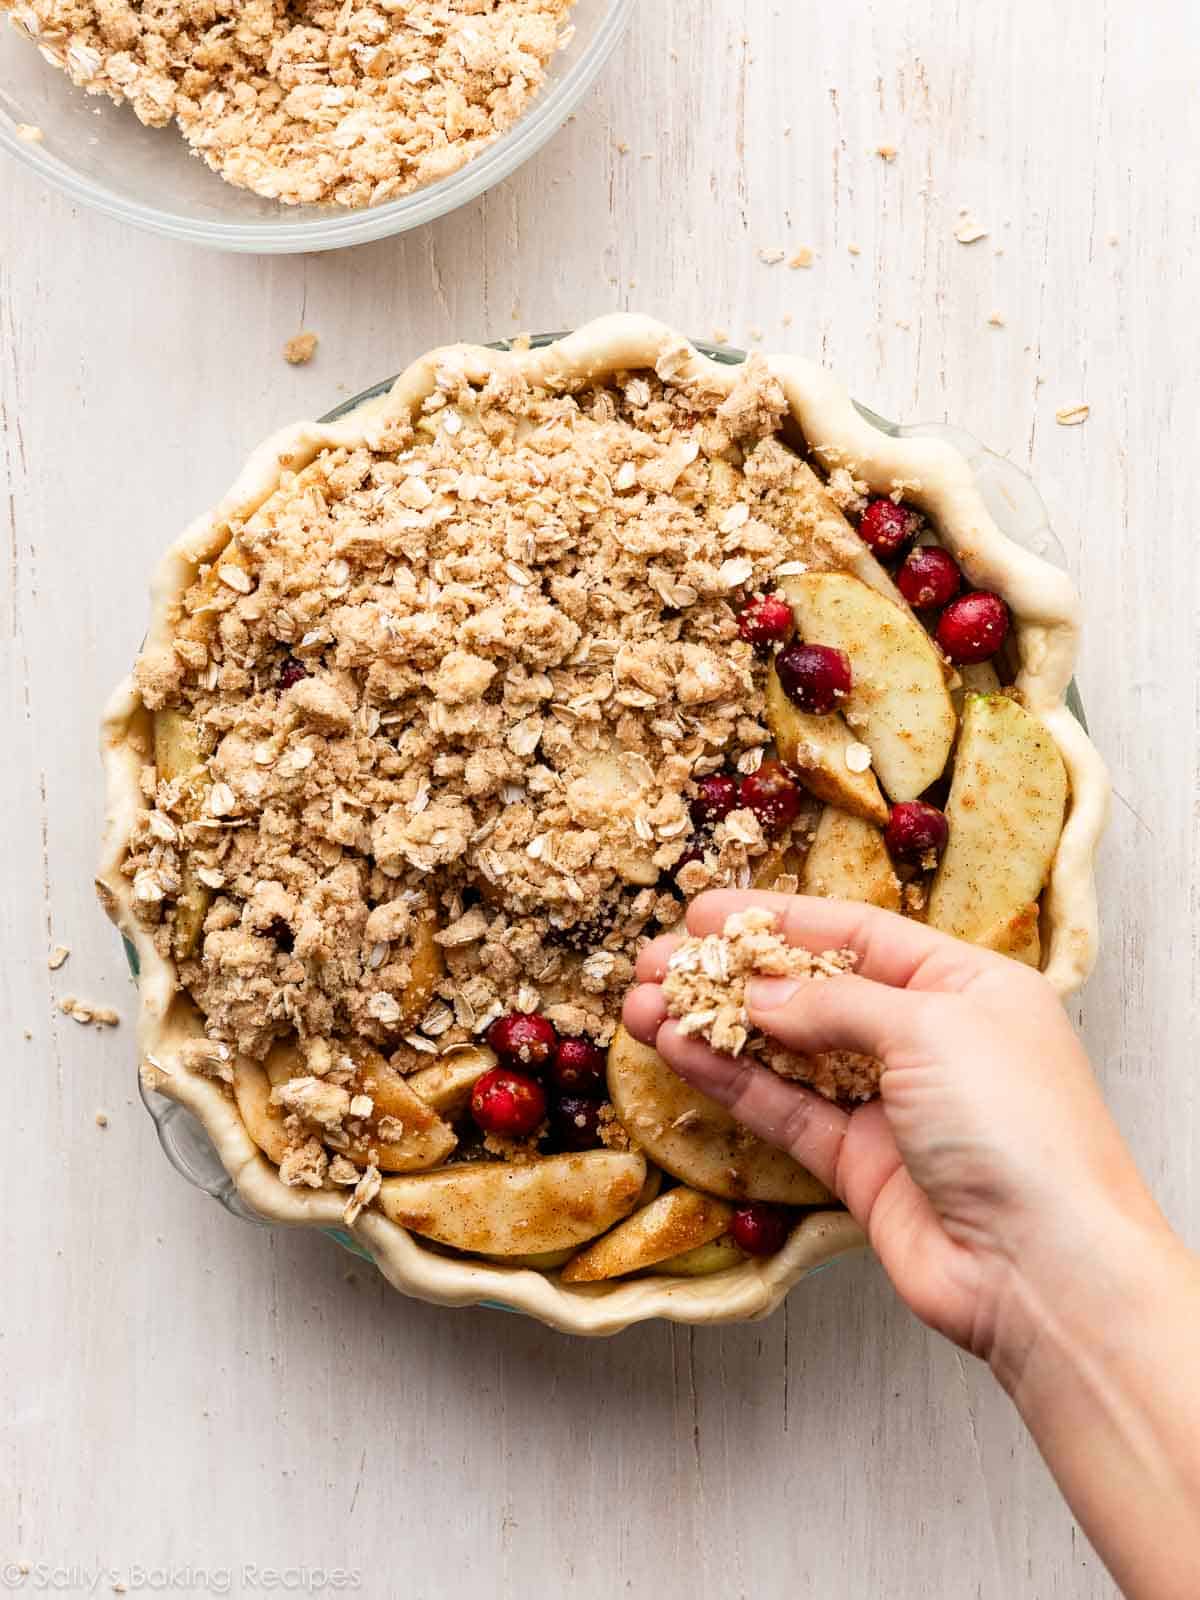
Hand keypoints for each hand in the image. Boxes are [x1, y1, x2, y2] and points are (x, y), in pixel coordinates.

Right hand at [624, 890, 1162, 1366]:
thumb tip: (761, 994)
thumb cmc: (1018, 1125)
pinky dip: (730, 1080)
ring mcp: (890, 1105)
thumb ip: (836, 1003)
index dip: (779, 919)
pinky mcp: (858, 1165)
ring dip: (715, 1027)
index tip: (704, 912)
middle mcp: (927, 1039)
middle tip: (656, 962)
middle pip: (811, 991)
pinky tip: (679, 1051)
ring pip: (784, 1053)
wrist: (1046, 1269)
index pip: (857, 934)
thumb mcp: (931, 1025)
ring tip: (643, 1006)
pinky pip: (782, 1109)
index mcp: (967, 986)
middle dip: (732, 975)